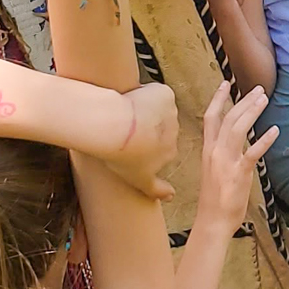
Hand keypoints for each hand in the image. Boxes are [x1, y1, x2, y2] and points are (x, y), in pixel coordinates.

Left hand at [103, 81, 179, 199]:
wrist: (114, 127)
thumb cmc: (121, 154)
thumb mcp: (139, 180)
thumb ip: (156, 189)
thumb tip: (171, 195)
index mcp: (169, 153)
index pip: (163, 146)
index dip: (147, 142)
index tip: (133, 142)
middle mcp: (175, 134)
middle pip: (163, 126)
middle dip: (149, 125)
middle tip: (126, 126)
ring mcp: (172, 113)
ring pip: (160, 108)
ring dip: (147, 108)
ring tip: (125, 112)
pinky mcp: (166, 94)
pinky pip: (158, 92)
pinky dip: (147, 93)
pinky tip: (132, 99)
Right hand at [193, 79, 277, 227]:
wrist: (212, 221)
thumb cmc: (214, 200)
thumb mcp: (213, 171)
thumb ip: (221, 155)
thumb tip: (232, 147)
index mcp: (208, 150)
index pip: (210, 117)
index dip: (217, 99)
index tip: (226, 83)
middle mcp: (215, 152)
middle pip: (228, 118)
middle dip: (243, 101)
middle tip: (258, 88)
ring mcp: (226, 162)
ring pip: (238, 128)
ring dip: (251, 111)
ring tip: (264, 99)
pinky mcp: (239, 174)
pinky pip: (252, 153)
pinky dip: (264, 140)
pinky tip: (274, 130)